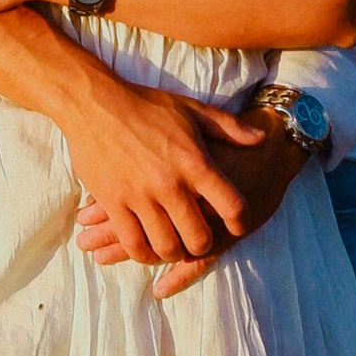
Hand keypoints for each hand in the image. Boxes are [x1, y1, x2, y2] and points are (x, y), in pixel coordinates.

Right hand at [75, 111, 307, 297]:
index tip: (236, 225)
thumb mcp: (192, 109)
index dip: (239, 221)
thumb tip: (260, 139)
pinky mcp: (113, 203)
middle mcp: (170, 184)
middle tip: (197, 240)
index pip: (232, 205)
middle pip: (198, 237)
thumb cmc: (145, 104)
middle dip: (202, 244)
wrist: (95, 103)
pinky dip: (142, 253)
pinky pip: (132, 242)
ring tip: (172, 246)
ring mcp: (140, 196)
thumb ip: (228, 127)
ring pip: (165, 246)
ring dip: (172, 252)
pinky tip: (145, 248)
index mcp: (195, 163)